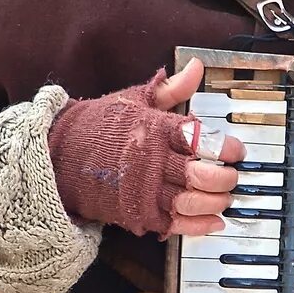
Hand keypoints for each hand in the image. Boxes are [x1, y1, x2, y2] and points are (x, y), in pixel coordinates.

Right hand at [48, 58, 243, 238]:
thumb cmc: (98, 126)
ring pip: (190, 201)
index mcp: (154, 129)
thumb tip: (196, 67)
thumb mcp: (134, 100)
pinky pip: (174, 224)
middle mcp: (151, 161)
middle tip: (233, 176)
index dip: (224, 147)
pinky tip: (214, 221)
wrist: (57, 156)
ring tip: (225, 197)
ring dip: (214, 202)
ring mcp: (144, 190)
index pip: (199, 138)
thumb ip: (170, 89)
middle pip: (200, 174)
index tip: (236, 151)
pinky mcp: (137, 212)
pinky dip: (198, 225)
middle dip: (224, 178)